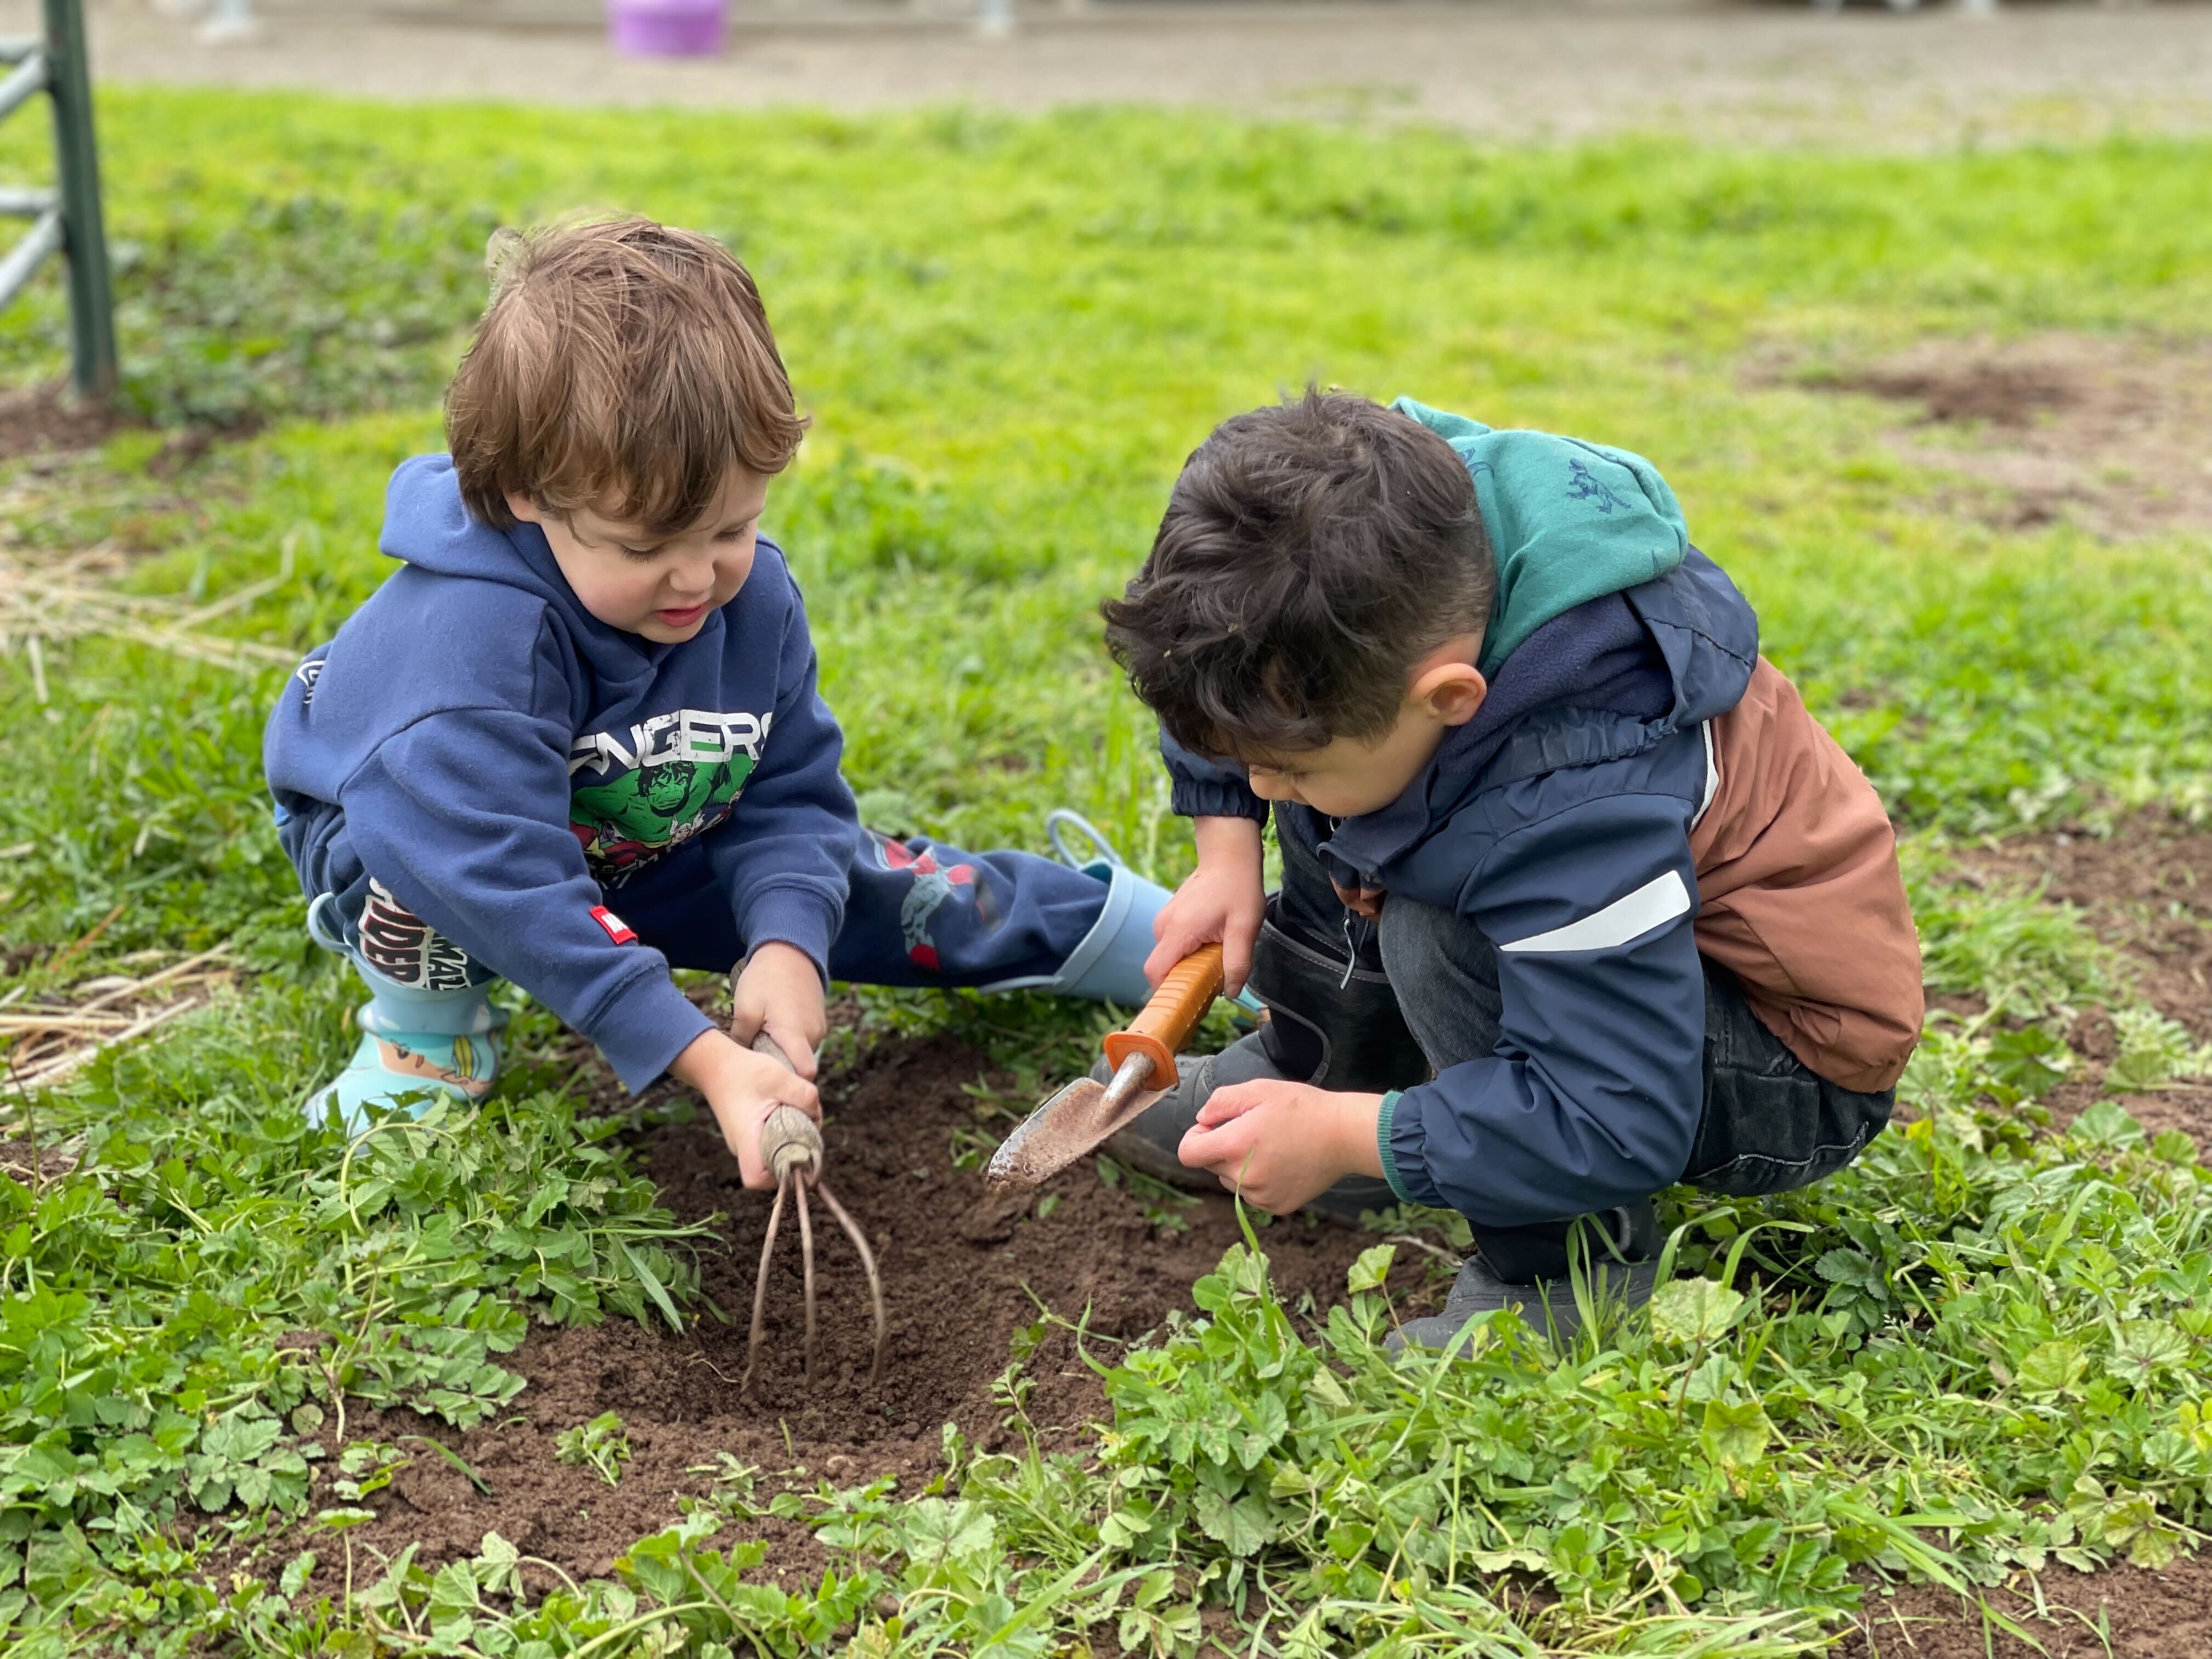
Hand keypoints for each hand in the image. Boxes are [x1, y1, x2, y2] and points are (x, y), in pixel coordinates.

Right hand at [669, 1027, 820, 1189]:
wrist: (715, 1063)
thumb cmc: (743, 1071)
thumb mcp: (779, 1077)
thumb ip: (804, 1095)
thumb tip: (818, 1115)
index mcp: (746, 1139)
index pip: (756, 1178)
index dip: (779, 1177)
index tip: (798, 1155)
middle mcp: (742, 1146)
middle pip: (772, 1168)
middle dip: (796, 1151)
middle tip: (808, 1125)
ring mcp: (744, 1141)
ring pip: (774, 1152)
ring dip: (793, 1137)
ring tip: (799, 1110)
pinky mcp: (749, 1132)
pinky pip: (771, 1140)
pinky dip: (785, 1129)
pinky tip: (790, 1108)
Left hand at [729, 942, 826, 1081]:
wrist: (789, 950)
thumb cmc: (765, 979)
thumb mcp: (745, 1008)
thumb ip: (741, 1039)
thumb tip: (738, 1061)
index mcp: (794, 1034)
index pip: (804, 1074)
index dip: (792, 1085)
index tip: (772, 1087)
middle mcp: (813, 1033)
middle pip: (801, 1066)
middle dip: (783, 1070)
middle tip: (759, 1065)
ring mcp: (818, 1026)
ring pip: (803, 1053)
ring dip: (787, 1053)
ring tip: (764, 1043)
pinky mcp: (819, 1019)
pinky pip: (806, 1039)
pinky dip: (792, 1041)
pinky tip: (775, 1030)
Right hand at [1146, 816, 1266, 994]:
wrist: (1229, 855)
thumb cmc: (1238, 887)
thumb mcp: (1245, 927)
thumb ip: (1237, 962)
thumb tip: (1231, 993)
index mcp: (1178, 930)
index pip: (1155, 972)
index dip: (1168, 992)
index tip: (1190, 1000)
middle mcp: (1163, 926)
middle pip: (1162, 968)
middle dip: (1185, 979)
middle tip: (1214, 977)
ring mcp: (1164, 920)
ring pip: (1169, 957)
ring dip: (1189, 964)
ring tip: (1216, 955)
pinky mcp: (1170, 917)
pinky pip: (1173, 945)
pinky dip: (1188, 952)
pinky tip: (1211, 943)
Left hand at [1177, 1080, 1383, 1213]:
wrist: (1344, 1136)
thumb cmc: (1302, 1108)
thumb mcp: (1259, 1090)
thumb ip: (1221, 1102)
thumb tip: (1202, 1119)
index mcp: (1234, 1146)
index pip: (1188, 1154)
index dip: (1195, 1138)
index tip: (1213, 1127)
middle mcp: (1243, 1177)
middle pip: (1211, 1165)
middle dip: (1222, 1148)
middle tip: (1252, 1131)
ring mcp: (1260, 1195)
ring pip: (1231, 1181)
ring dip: (1240, 1166)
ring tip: (1270, 1147)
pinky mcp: (1277, 1206)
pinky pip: (1253, 1194)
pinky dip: (1259, 1181)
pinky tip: (1282, 1163)